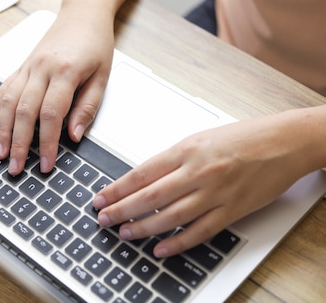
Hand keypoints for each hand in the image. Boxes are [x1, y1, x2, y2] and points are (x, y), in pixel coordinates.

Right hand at [0, 6, 115, 174]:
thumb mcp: (103, 76)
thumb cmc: (95, 44)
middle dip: (18, 143)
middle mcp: (41, 69)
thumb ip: (87, 107)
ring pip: (8, 101)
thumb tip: (74, 136)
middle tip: (16, 168)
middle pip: (24, 111)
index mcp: (65, 72)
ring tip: (0, 154)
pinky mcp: (21, 66)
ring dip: (2, 131)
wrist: (81, 13)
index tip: (46, 164)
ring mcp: (28, 67)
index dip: (47, 143)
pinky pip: (3, 89)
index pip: (51, 114)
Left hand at [93, 111, 316, 257]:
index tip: (100, 198)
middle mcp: (197, 172)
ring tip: (125, 232)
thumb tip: (144, 178)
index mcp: (185, 150)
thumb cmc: (243, 137)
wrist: (285, 142)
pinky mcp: (232, 210)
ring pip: (171, 216)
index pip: (140, 173)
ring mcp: (215, 193)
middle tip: (104, 218)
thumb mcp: (199, 139)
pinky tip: (161, 248)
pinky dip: (178, 243)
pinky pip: (200, 231)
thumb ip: (173, 159)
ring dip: (144, 227)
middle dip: (122, 209)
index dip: (116, 189)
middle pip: (149, 196)